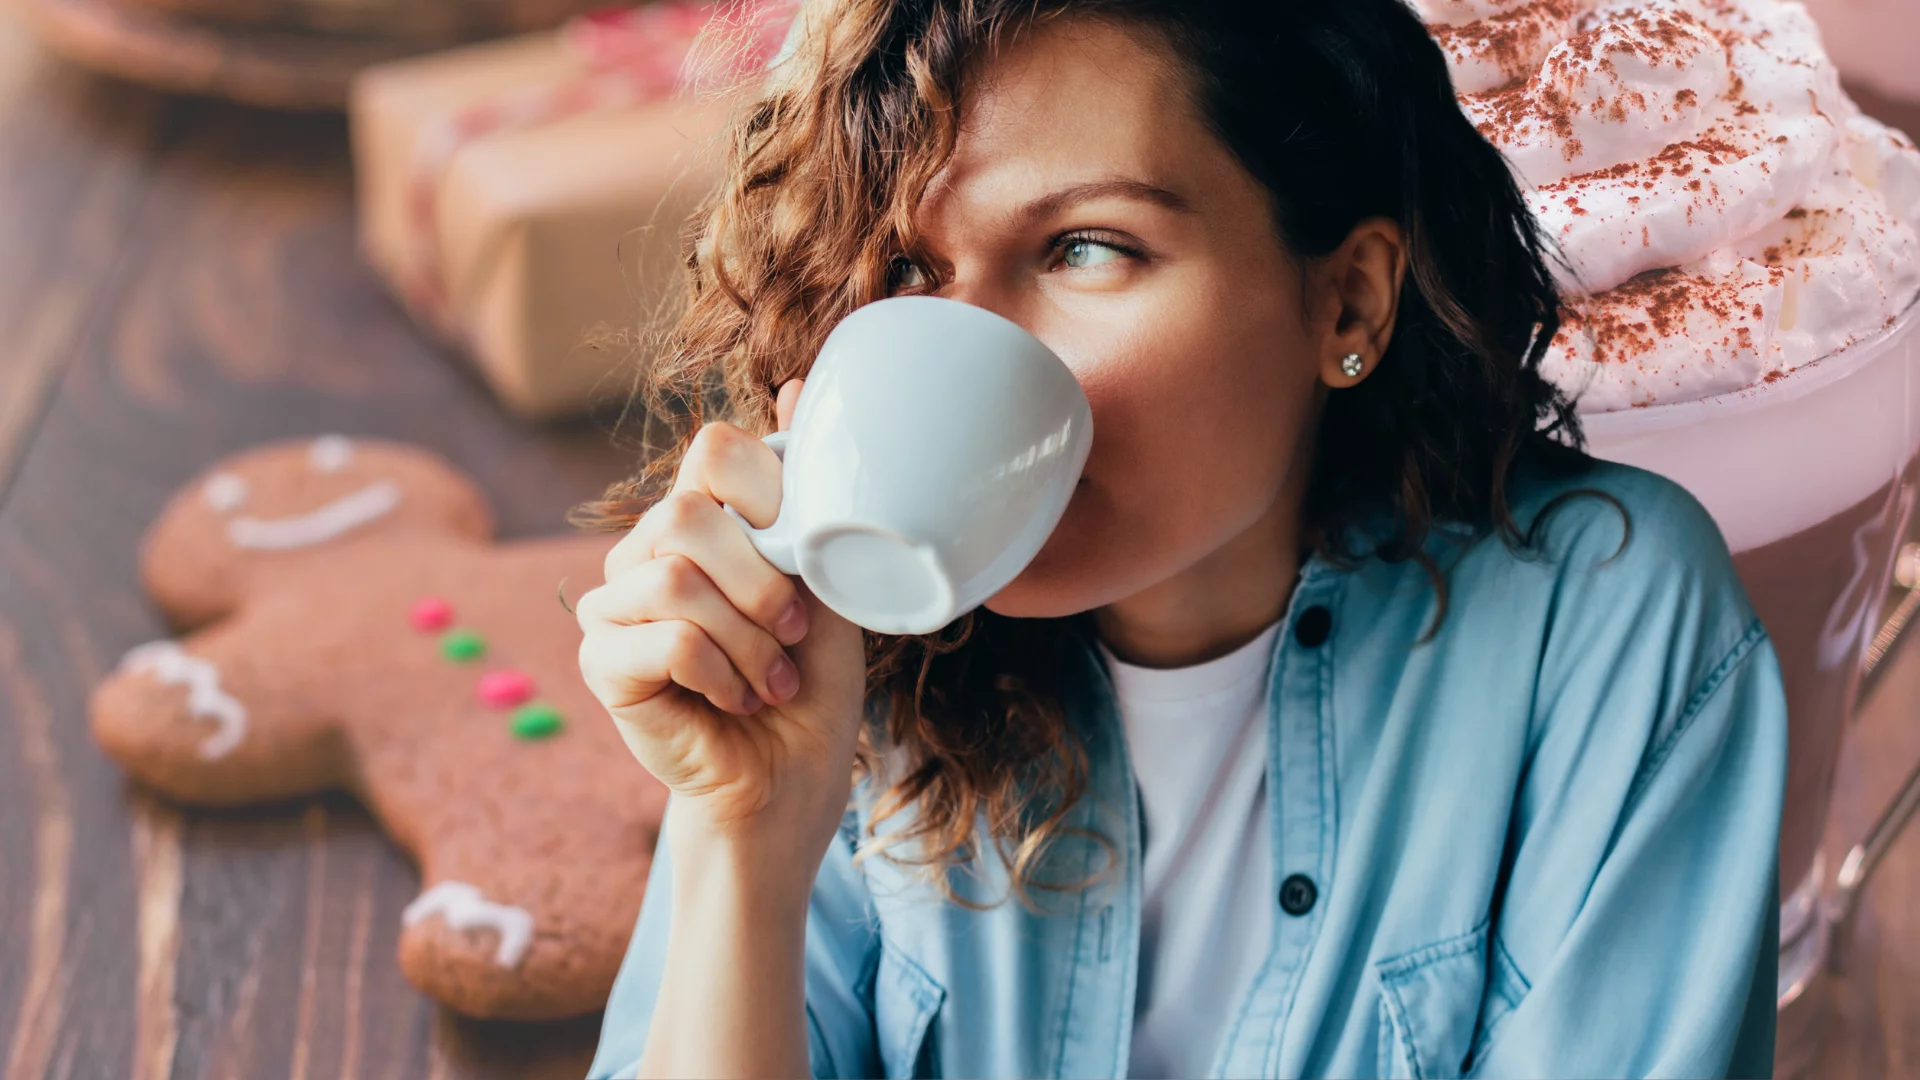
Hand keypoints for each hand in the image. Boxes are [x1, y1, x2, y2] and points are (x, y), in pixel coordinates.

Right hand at [577, 380, 866, 848]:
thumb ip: (808, 494)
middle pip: (688, 512)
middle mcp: (646, 549)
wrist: (790, 779)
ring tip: (771, 680)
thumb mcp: (828, 577)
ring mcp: (612, 603)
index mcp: (701, 519)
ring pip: (675, 577)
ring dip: (747, 639)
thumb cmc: (812, 682)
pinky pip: (663, 636)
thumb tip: (801, 382)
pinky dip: (721, 672)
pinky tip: (737, 700)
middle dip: (762, 581)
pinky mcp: (601, 661)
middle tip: (794, 634)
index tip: (804, 562)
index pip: (713, 451)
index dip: (768, 496)